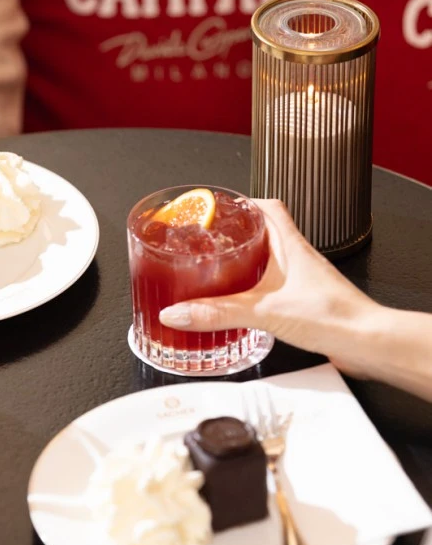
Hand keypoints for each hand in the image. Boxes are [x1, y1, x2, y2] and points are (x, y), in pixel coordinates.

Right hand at [159, 199, 380, 375]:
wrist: (365, 341)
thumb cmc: (333, 316)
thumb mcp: (263, 311)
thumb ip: (217, 313)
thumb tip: (179, 313)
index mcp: (290, 245)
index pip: (268, 207)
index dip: (243, 202)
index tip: (220, 206)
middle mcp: (299, 258)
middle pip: (266, 233)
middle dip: (238, 235)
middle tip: (213, 242)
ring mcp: (304, 280)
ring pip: (271, 261)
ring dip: (247, 264)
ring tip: (221, 274)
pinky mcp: (306, 302)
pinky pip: (277, 288)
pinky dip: (257, 292)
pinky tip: (244, 306)